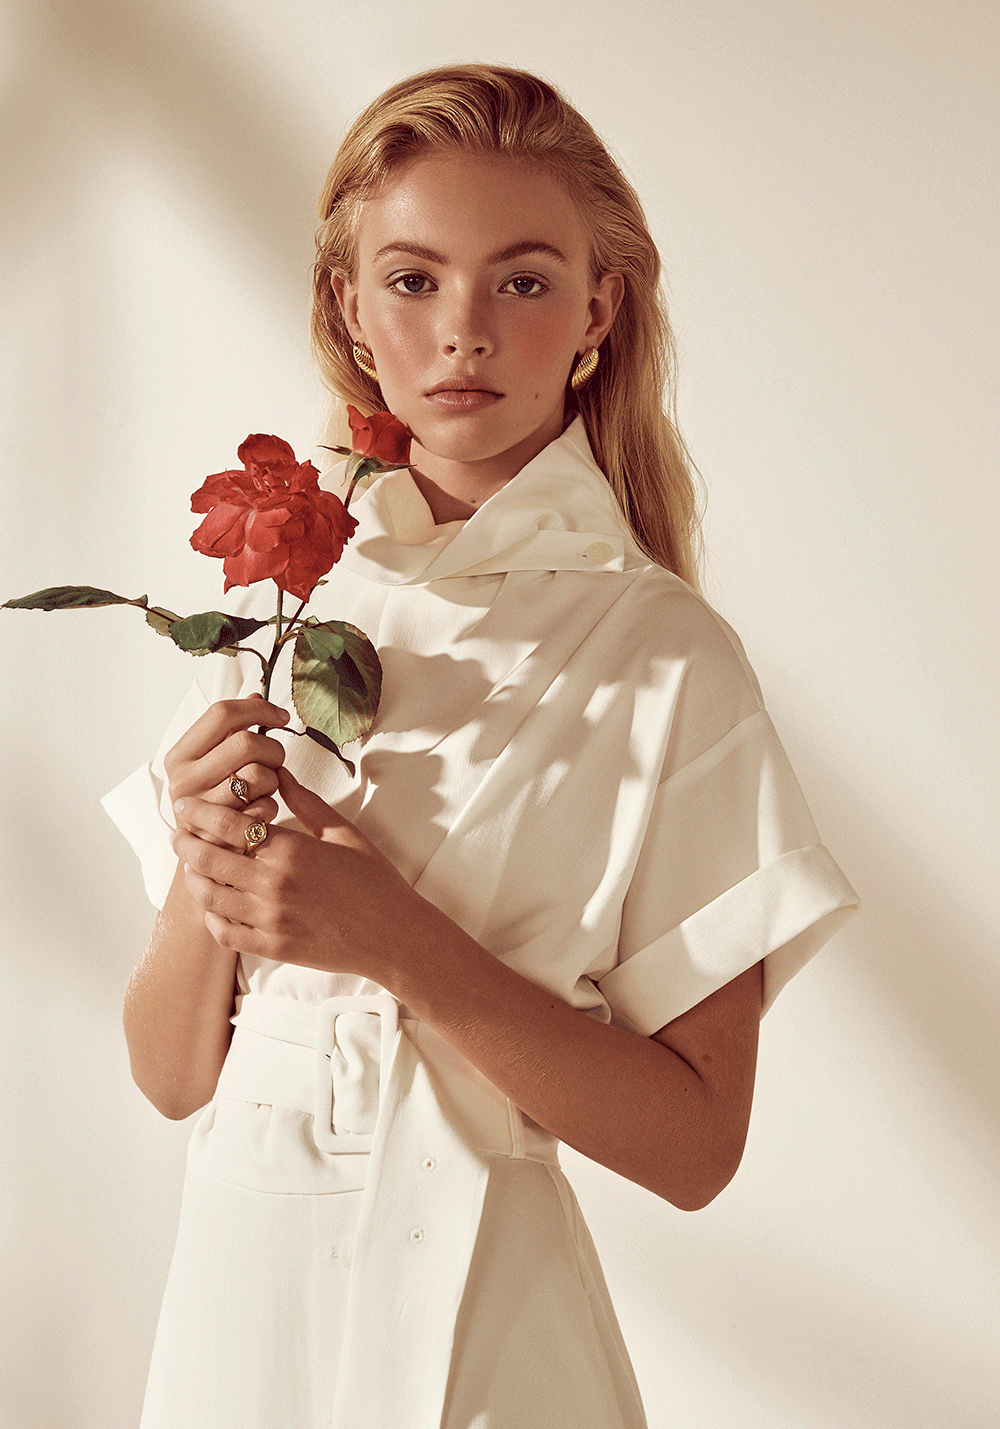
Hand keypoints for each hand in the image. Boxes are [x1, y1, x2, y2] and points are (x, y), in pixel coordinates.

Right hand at [164, 695, 288, 851]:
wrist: (204, 855)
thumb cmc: (215, 799)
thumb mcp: (213, 762)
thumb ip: (232, 729)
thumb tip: (256, 695)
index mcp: (179, 756)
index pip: (221, 713)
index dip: (259, 709)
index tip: (281, 717)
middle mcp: (183, 781)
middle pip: (247, 742)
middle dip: (273, 749)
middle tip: (274, 760)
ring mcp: (201, 810)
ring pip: (260, 774)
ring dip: (273, 780)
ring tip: (263, 788)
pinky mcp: (221, 836)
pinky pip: (265, 806)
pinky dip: (271, 805)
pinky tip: (259, 810)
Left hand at [171, 766, 418, 979]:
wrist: (394, 935)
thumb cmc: (375, 880)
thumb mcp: (344, 832)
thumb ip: (306, 802)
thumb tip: (278, 772)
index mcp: (291, 850)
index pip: (228, 825)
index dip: (201, 812)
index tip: (186, 805)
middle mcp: (273, 885)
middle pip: (209, 859)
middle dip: (186, 843)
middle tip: (177, 832)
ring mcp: (269, 919)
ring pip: (210, 896)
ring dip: (194, 878)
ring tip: (190, 865)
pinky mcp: (271, 946)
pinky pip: (225, 932)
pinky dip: (211, 916)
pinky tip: (212, 904)